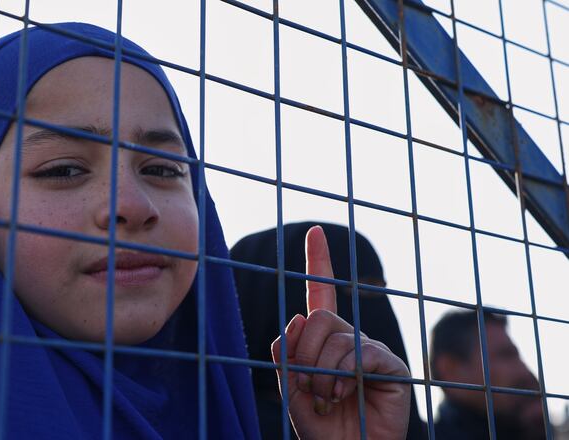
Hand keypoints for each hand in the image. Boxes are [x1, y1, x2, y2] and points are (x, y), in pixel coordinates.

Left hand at [271, 226, 410, 438]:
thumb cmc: (320, 424)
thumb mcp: (290, 386)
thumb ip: (287, 352)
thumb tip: (298, 317)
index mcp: (324, 339)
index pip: (320, 293)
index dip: (318, 262)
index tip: (314, 231)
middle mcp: (349, 337)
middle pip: (319, 315)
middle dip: (304, 352)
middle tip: (308, 384)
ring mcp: (371, 349)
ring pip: (335, 337)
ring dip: (320, 372)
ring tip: (327, 397)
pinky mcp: (391, 364)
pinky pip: (359, 353)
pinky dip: (342, 375)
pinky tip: (343, 394)